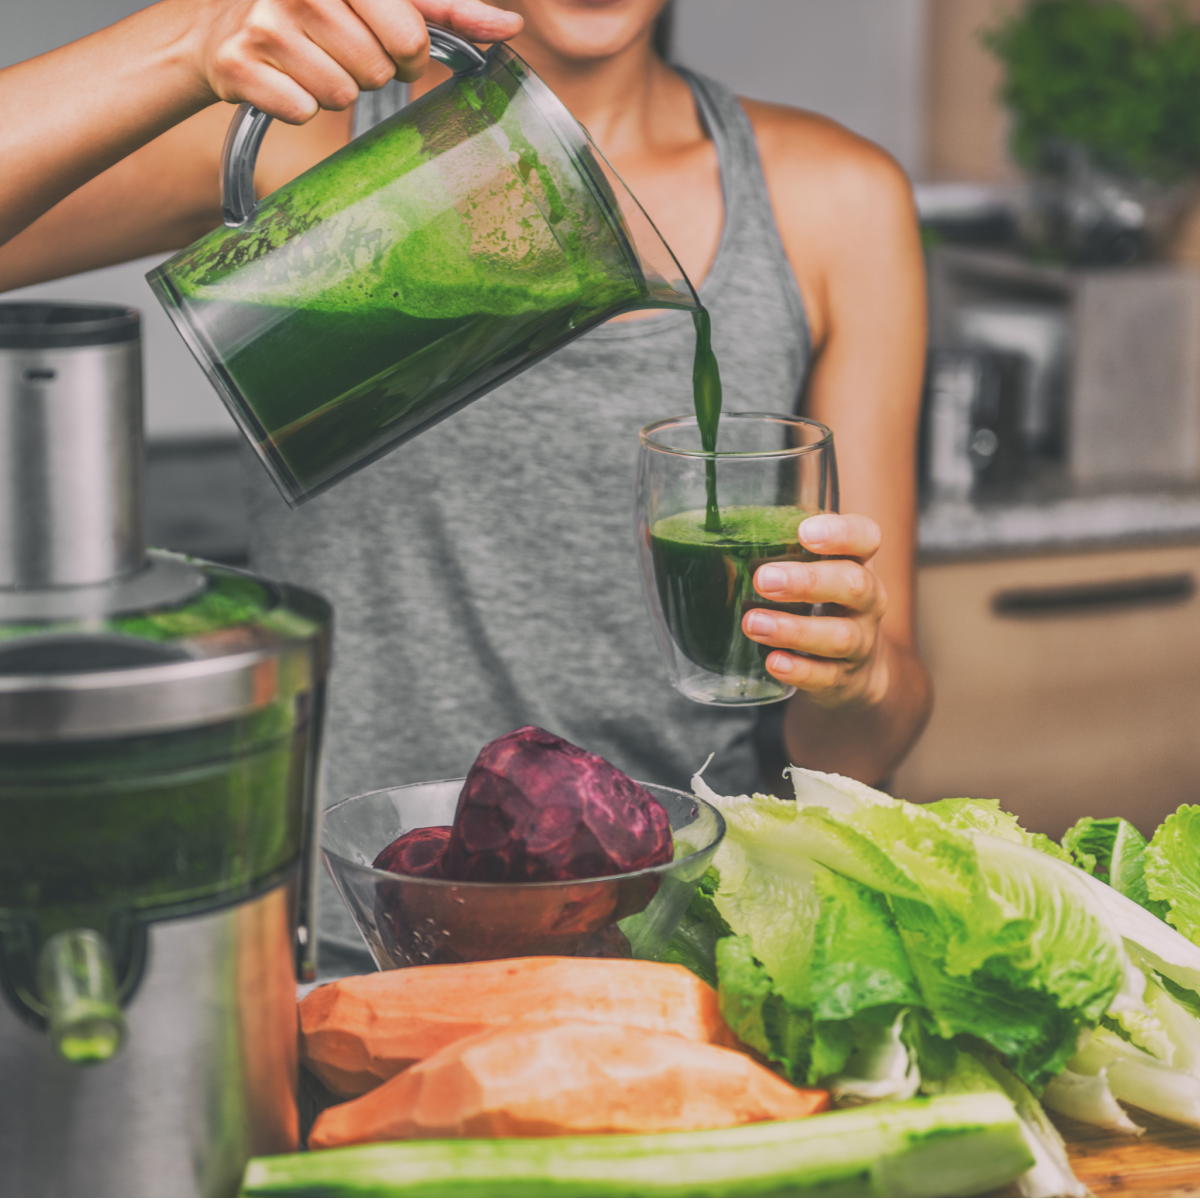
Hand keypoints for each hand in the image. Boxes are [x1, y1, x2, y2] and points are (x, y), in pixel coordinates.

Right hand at [190, 0, 522, 122]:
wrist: (220, 27)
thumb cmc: (315, 10)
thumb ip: (444, 7)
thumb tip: (509, 27)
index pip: (411, 34)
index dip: (408, 51)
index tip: (390, 42)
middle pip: (379, 69)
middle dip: (372, 70)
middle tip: (344, 53)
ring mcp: (265, 24)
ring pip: (342, 94)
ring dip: (335, 89)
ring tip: (311, 61)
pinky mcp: (239, 65)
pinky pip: (303, 110)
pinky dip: (299, 105)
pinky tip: (284, 80)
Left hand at [742, 513, 889, 708]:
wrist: (854, 669)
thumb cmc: (822, 604)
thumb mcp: (812, 572)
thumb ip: (779, 555)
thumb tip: (718, 547)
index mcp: (858, 562)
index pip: (866, 536)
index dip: (842, 533)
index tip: (804, 533)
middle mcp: (868, 599)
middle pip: (854, 585)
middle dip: (807, 581)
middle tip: (763, 580)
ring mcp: (861, 641)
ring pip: (839, 636)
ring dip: (794, 629)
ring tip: (753, 623)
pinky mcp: (844, 678)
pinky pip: (826, 676)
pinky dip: (799, 670)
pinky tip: (773, 662)